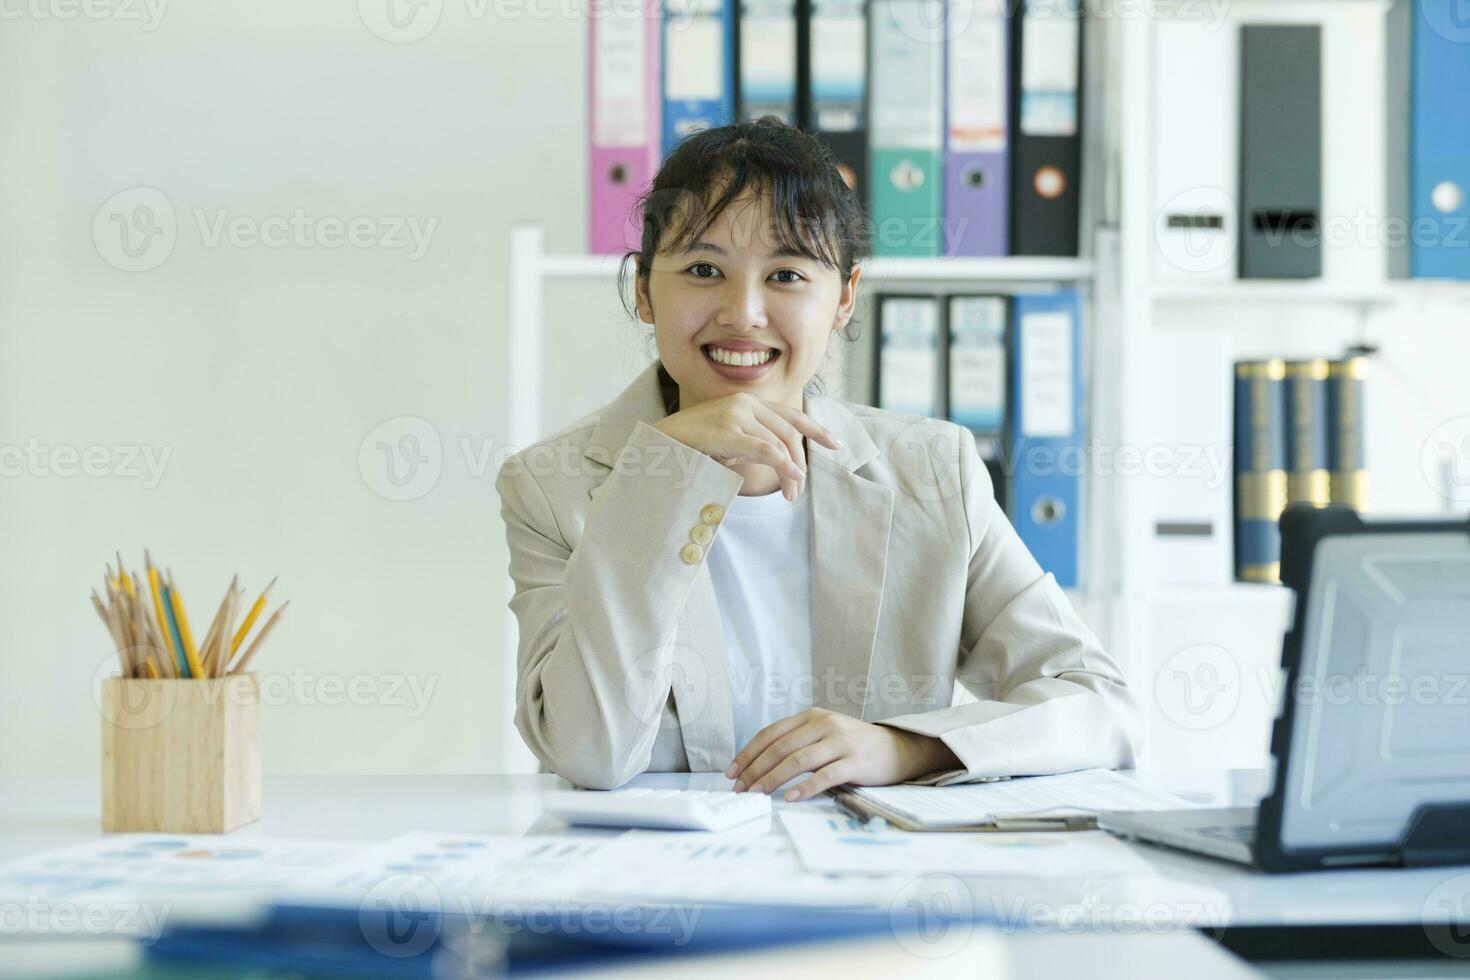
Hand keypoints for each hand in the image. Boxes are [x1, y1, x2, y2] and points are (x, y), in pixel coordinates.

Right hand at [653, 393, 841, 500]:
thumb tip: (783, 464)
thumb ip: (752, 445)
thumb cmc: (690, 448)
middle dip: (802, 460)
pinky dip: (784, 467)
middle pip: (789, 432)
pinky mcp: (730, 431)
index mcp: (746, 402)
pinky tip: (791, 481)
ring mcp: (737, 414)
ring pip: (781, 444)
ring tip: (791, 494)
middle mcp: (745, 403)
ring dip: (791, 472)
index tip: (835, 444)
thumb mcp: (727, 443)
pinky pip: (768, 451)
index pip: (790, 413)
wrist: (657, 445)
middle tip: (799, 488)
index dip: (816, 429)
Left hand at [724, 707, 960, 801]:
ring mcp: (841, 742)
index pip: (770, 733)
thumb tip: (759, 766)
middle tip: (740, 789)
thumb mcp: (823, 734)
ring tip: (758, 794)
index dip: (748, 753)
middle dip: (755, 769)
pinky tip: (790, 798)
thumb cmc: (853, 745)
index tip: (732, 772)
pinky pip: (825, 776)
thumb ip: (797, 742)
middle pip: (780, 747)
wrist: (896, 749)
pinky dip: (805, 788)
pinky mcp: (855, 761)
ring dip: (773, 779)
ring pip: (799, 760)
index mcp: (811, 716)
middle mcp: (824, 724)